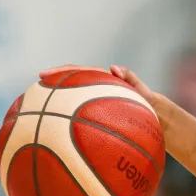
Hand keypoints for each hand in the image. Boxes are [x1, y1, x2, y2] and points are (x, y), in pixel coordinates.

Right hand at [38, 64, 161, 112]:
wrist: (158, 120)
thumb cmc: (151, 105)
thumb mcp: (144, 93)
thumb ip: (132, 79)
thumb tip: (113, 67)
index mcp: (105, 80)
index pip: (80, 72)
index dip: (62, 72)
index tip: (45, 74)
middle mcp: (98, 89)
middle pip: (72, 82)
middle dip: (55, 80)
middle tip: (37, 82)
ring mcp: (97, 101)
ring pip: (74, 97)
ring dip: (59, 98)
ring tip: (40, 104)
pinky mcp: (99, 113)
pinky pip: (82, 114)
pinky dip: (71, 117)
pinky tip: (57, 129)